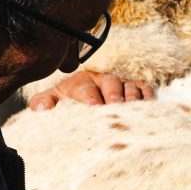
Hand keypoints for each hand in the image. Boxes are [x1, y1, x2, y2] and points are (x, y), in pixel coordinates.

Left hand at [27, 69, 155, 109]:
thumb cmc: (66, 106)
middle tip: (116, 107)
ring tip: (133, 110)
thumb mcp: (52, 103)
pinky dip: (148, 97)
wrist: (82, 104)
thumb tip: (42, 109)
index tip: (93, 108)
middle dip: (114, 94)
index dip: (90, 97)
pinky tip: (149, 108)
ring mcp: (121, 84)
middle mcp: (102, 79)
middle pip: (111, 82)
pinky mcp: (136, 89)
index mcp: (81, 82)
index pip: (86, 88)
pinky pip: (145, 90)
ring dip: (132, 97)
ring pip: (130, 86)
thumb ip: (42, 104)